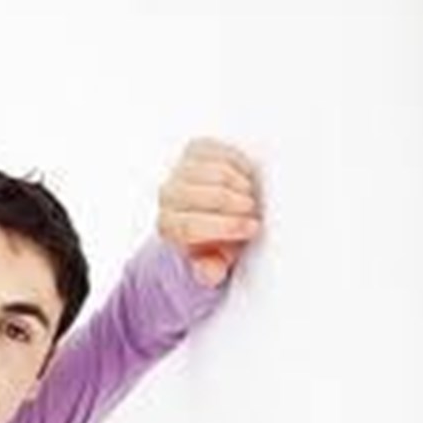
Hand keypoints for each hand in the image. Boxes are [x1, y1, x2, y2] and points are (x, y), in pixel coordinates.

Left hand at [156, 137, 262, 286]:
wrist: (201, 211)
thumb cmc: (209, 237)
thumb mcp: (212, 261)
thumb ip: (210, 271)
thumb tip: (209, 272)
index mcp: (168, 226)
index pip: (192, 226)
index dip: (227, 227)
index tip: (251, 228)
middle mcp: (168, 195)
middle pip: (210, 196)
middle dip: (240, 205)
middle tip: (254, 212)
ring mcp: (179, 169)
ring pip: (218, 173)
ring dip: (242, 186)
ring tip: (250, 198)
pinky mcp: (194, 150)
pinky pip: (223, 153)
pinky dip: (241, 166)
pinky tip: (245, 180)